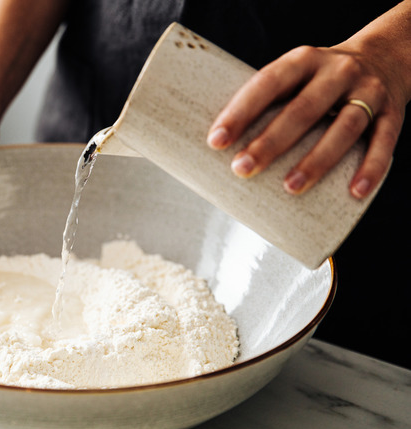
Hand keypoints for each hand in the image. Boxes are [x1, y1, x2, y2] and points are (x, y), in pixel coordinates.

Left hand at [207, 44, 405, 198]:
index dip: (241, 112)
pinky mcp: (392, 113)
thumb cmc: (320, 79)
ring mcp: (367, 91)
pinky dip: (370, 167)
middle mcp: (336, 72)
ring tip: (291, 187)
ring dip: (317, 160)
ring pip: (343, 128)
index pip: (267, 83)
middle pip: (302, 109)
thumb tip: (221, 146)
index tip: (217, 141)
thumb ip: (267, 101)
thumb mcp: (295, 75)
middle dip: (270, 142)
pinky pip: (383, 142)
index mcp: (302, 60)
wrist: (384, 56)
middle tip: (242, 169)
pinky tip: (354, 191)